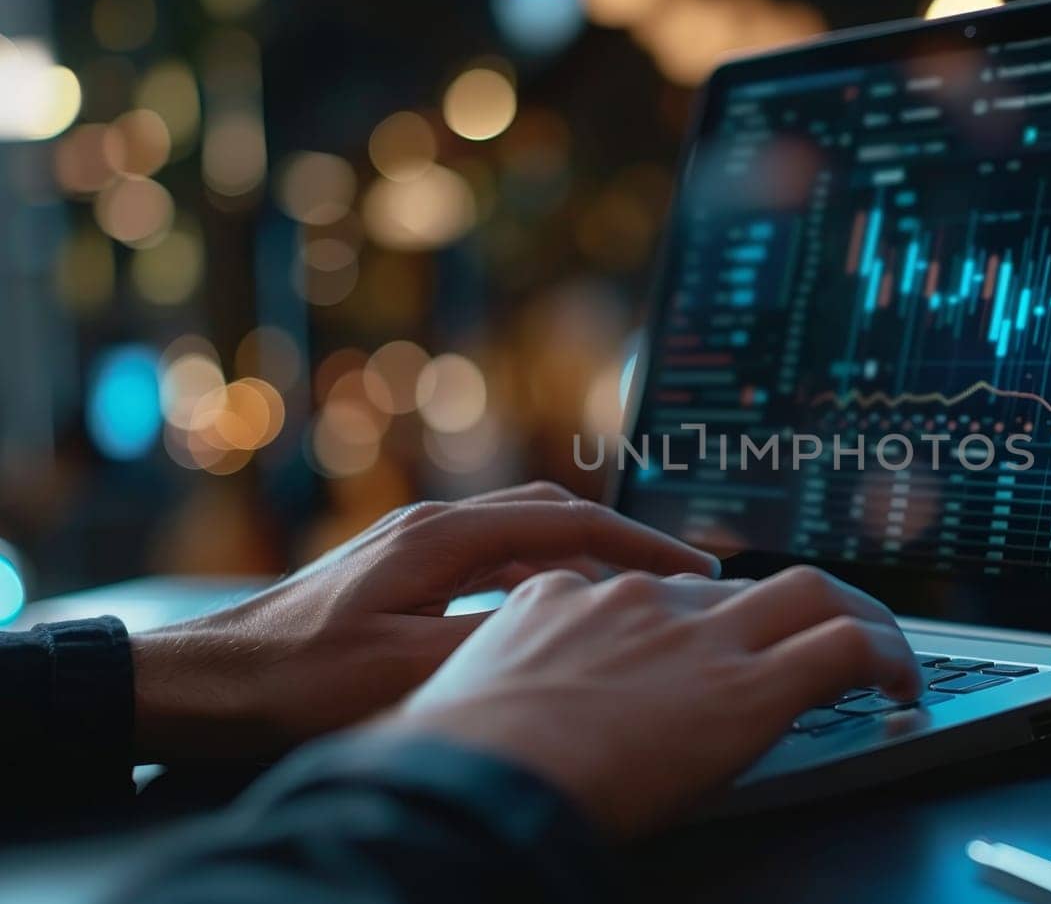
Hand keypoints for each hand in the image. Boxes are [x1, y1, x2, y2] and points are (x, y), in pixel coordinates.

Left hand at [130, 482, 718, 762]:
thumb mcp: (405, 670)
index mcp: (443, 537)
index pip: (569, 522)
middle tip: (679, 579)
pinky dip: (539, 579)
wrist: (211, 680)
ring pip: (525, 536)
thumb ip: (494, 642)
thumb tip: (571, 627)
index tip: (693, 569)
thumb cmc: (295, 678)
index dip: (641, 543)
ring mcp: (415, 544)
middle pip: (554, 515)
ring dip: (582, 561)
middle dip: (623, 542)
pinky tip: (550, 616)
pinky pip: (494, 560)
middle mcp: (434, 526)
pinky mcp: (402, 570)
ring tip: (628, 600)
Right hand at [372, 566, 920, 836]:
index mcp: (565, 598)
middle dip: (785, 605)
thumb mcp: (463, 696)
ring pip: (810, 592)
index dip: (693, 618)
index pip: (651, 592)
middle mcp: (641, 602)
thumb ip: (503, 678)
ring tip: (878, 651)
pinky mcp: (748, 686)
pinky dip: (884, 655)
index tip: (710, 642)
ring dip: (852, 616)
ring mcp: (698, 636)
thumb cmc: (449, 763)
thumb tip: (508, 703)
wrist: (472, 781)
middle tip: (814, 634)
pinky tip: (899, 684)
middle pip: (740, 582)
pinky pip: (842, 646)